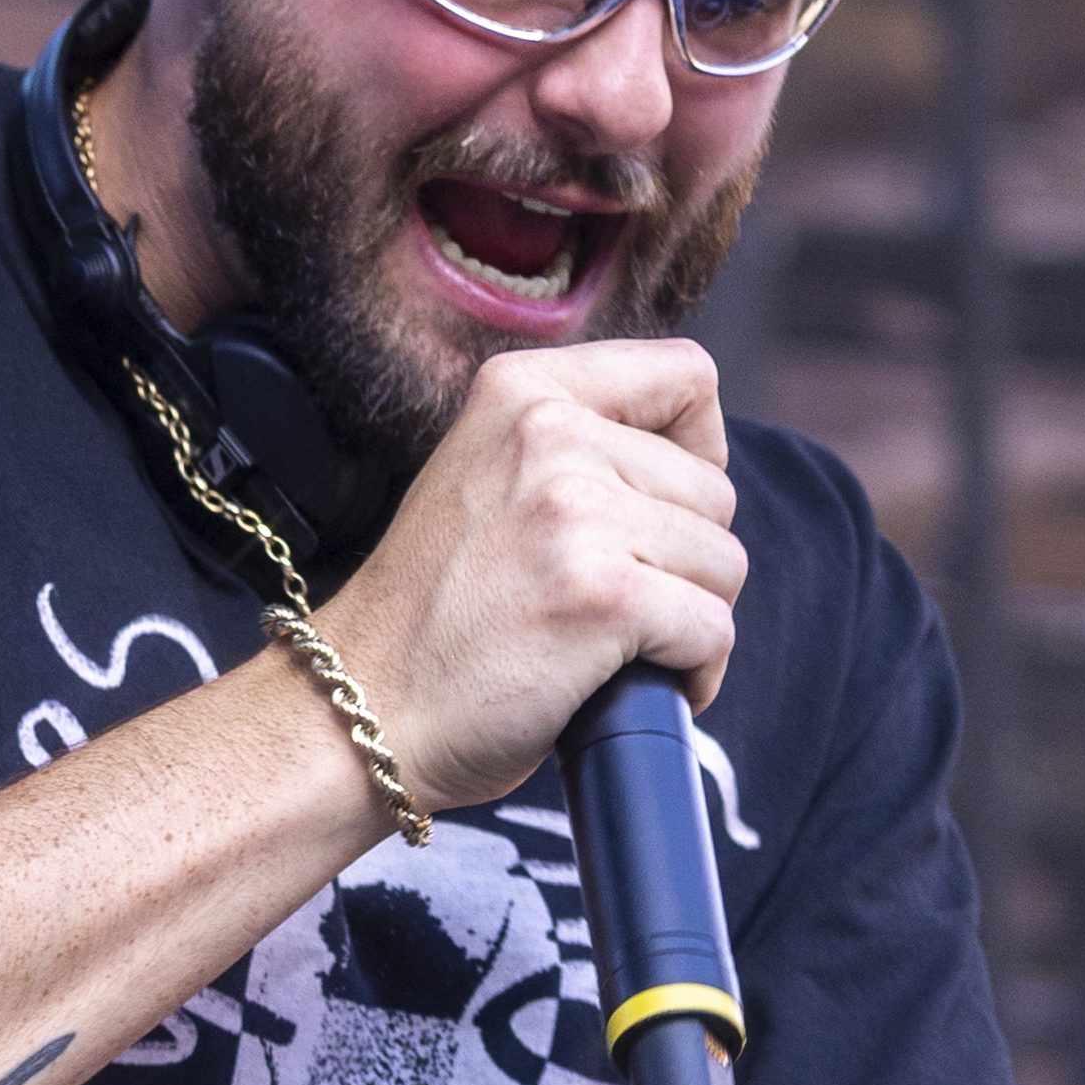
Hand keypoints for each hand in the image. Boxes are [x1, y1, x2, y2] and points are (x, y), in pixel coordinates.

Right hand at [315, 335, 745, 813]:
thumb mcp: (484, 479)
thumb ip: (570, 448)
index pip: (687, 376)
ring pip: (723, 565)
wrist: (361, 708)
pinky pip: (712, 631)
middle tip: (613, 609)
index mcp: (524, 391)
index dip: (698, 452)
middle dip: (685, 563)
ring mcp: (577, 514)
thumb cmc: (428, 618)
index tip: (657, 514)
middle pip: (714, 491)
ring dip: (688, 622)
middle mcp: (551, 436)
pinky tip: (630, 689)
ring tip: (614, 652)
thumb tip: (694, 469)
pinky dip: (692, 677)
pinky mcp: (604, 597)